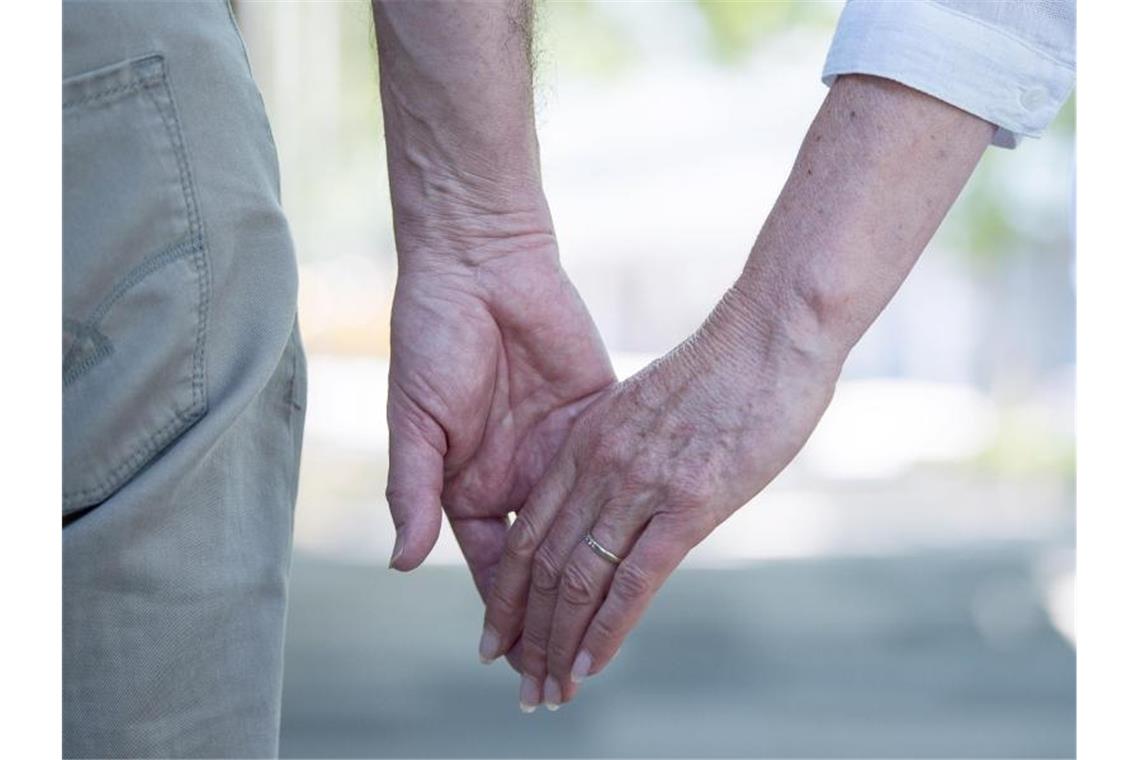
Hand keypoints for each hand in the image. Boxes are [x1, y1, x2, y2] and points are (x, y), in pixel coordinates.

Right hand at [385, 236, 615, 669]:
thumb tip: (403, 564)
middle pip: (544, 561)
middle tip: (562, 674)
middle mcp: (518, 474)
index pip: (491, 565)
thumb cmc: (432, 335)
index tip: (514, 664)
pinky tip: (650, 551)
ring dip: (597, 576)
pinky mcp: (600, 415)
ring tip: (608, 632)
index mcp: (468, 481)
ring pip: (586, 527)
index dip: (503, 613)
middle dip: (551, 615)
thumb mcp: (416, 418)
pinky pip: (617, 473)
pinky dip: (631, 510)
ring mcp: (561, 448)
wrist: (482, 263)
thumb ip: (415, 489)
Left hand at [480, 286, 841, 708]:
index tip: (499, 632)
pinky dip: (603, 631)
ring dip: (556, 645)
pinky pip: (631, 581)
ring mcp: (638, 485)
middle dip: (524, 632)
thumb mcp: (650, 407)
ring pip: (576, 581)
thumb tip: (623, 495)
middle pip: (540, 565)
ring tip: (545, 694)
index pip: (528, 532)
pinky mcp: (687, 503)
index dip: (508, 592)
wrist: (771, 333)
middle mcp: (598, 465)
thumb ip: (624, 452)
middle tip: (519, 685)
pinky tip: (588, 667)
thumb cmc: (724, 370)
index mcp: (584, 440)